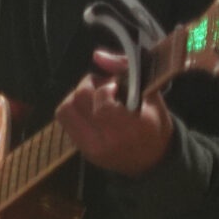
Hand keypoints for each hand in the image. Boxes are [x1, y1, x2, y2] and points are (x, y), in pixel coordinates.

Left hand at [57, 47, 176, 175]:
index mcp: (134, 129)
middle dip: (89, 84)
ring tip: (94, 97)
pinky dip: (74, 109)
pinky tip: (89, 109)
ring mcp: (92, 148)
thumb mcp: (152, 97)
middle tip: (104, 86)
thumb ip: (127, 71)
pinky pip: (65, 120)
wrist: (152, 162)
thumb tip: (97, 55)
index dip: (106, 87)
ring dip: (76, 96)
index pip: (103, 104)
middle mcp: (110, 141)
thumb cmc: (154, 125)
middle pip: (79, 100)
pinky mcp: (82, 151)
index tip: (117, 85)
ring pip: (65, 109)